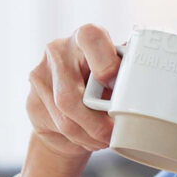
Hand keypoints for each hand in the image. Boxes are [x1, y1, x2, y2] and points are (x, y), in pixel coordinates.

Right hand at [26, 23, 120, 160]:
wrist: (68, 104)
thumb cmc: (99, 85)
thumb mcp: (114, 75)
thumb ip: (125, 73)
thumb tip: (144, 78)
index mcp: (84, 37)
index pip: (90, 37)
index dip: (104, 63)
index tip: (113, 84)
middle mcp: (58, 51)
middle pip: (71, 94)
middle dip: (96, 123)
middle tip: (113, 133)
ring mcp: (41, 75)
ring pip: (64, 116)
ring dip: (89, 134)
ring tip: (104, 139)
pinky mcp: (32, 99)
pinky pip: (57, 126)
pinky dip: (79, 138)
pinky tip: (89, 138)